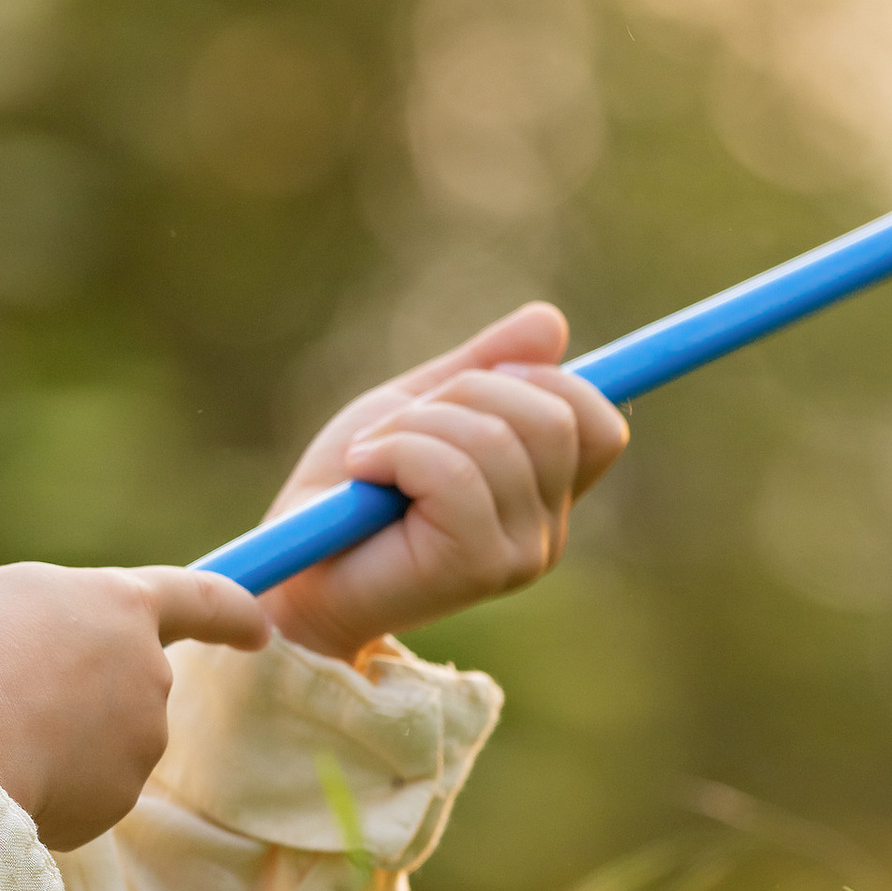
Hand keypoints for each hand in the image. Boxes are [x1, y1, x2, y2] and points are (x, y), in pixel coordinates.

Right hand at [0, 561, 267, 850]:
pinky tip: (6, 773)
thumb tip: (62, 646)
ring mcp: (140, 742)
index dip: (232, 612)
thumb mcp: (4, 596)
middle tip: (11, 692)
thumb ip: (55, 613)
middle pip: (130, 683)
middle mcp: (149, 674)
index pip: (202, 599)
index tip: (259, 629)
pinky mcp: (117, 801)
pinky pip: (83, 790)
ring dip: (58, 739)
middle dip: (83, 693)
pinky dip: (48, 785)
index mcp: (124, 607)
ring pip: (101, 741)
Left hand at [254, 303, 628, 667]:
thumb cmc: (350, 491)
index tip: (465, 391)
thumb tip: (552, 320)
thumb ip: (484, 368)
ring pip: (495, 438)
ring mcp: (519, 556)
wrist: (293, 569)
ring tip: (371, 455)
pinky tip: (364, 471)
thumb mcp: (420, 408)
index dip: (543, 383)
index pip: (598, 425)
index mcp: (544, 494)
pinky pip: (453, 472)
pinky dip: (396, 451)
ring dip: (414, 426)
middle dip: (465, 394)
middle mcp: (547, 531)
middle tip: (401, 427)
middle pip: (552, 417)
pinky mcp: (477, 567)